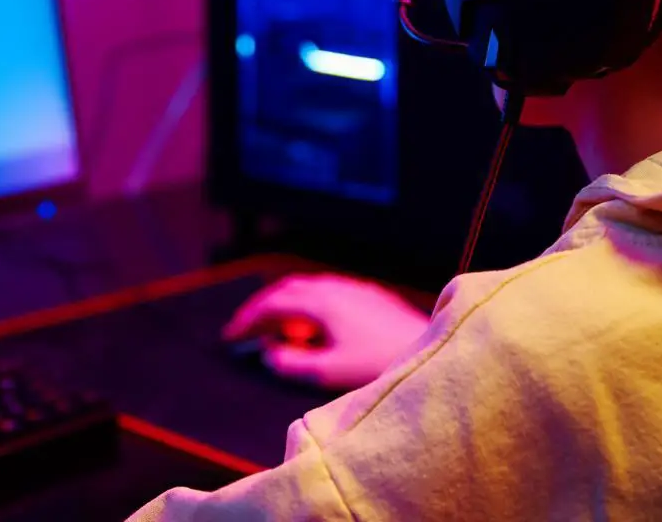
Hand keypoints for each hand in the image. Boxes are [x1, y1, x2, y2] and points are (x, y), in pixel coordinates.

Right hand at [224, 274, 430, 390]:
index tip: (231, 336)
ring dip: (286, 305)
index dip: (248, 318)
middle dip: (262, 307)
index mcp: (322, 302)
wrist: (430, 349)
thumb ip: (291, 362)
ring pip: (309, 288)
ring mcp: (355, 289)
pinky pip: (328, 292)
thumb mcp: (328, 372)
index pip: (273, 303)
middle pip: (288, 289)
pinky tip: (313, 326)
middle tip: (246, 328)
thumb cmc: (381, 364)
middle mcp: (336, 288)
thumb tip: (269, 352)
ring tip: (275, 329)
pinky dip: (307, 305)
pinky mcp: (371, 297)